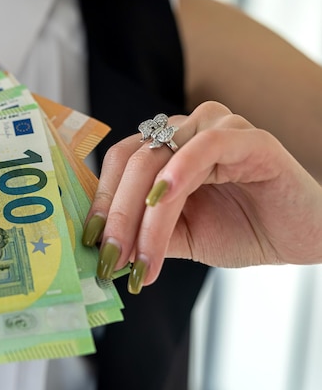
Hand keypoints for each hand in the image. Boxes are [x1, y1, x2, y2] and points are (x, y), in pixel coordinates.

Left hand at [84, 101, 321, 293]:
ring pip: (160, 161)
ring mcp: (216, 129)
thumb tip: (103, 251)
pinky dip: (180, 172)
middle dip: (118, 216)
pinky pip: (206, 147)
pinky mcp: (250, 139)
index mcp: (165, 149)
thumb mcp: (178, 236)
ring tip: (141, 258)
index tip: (91, 243)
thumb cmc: (240, 229)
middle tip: (112, 260)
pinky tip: (163, 199)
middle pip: (133, 162)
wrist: (298, 238)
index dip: (102, 201)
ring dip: (144, 215)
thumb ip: (143, 232)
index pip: (119, 164)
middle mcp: (185, 131)